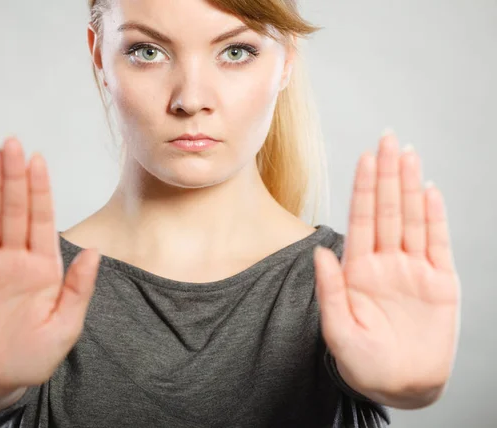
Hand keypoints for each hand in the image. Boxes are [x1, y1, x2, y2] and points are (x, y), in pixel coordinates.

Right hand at [0, 137, 100, 392]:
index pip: (41, 219)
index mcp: (43, 266)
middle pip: (15, 210)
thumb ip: (79, 288)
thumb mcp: (66, 325)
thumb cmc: (33, 355)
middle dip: (14, 177)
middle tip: (12, 143)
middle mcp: (15, 258)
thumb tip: (96, 251)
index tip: (38, 160)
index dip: (40, 189)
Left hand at [313, 131, 460, 405]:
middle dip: (387, 175)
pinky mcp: (440, 284)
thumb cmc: (362, 362)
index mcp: (359, 270)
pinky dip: (435, 218)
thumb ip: (330, 290)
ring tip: (407, 155)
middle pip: (388, 210)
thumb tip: (319, 251)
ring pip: (412, 219)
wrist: (399, 385)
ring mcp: (414, 270)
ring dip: (410, 187)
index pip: (362, 219)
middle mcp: (386, 263)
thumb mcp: (338, 330)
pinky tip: (430, 192)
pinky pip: (438, 244)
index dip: (364, 188)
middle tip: (388, 139)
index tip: (364, 157)